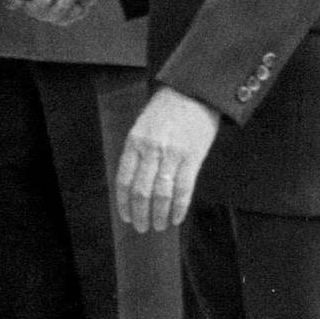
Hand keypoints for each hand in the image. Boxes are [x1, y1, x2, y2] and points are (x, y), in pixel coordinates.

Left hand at [115, 86, 219, 232]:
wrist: (195, 90)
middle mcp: (151, 149)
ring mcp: (172, 155)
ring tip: (158, 226)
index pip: (124, 179)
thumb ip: (138, 151)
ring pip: (161, 194)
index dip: (123, 202)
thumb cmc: (168, 107)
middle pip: (141, 191)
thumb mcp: (143, 125)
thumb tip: (134, 183)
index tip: (125, 216)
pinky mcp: (193, 158)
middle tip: (141, 227)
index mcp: (135, 141)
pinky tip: (176, 218)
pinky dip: (179, 207)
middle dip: (140, 214)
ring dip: (159, 215)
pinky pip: (184, 189)